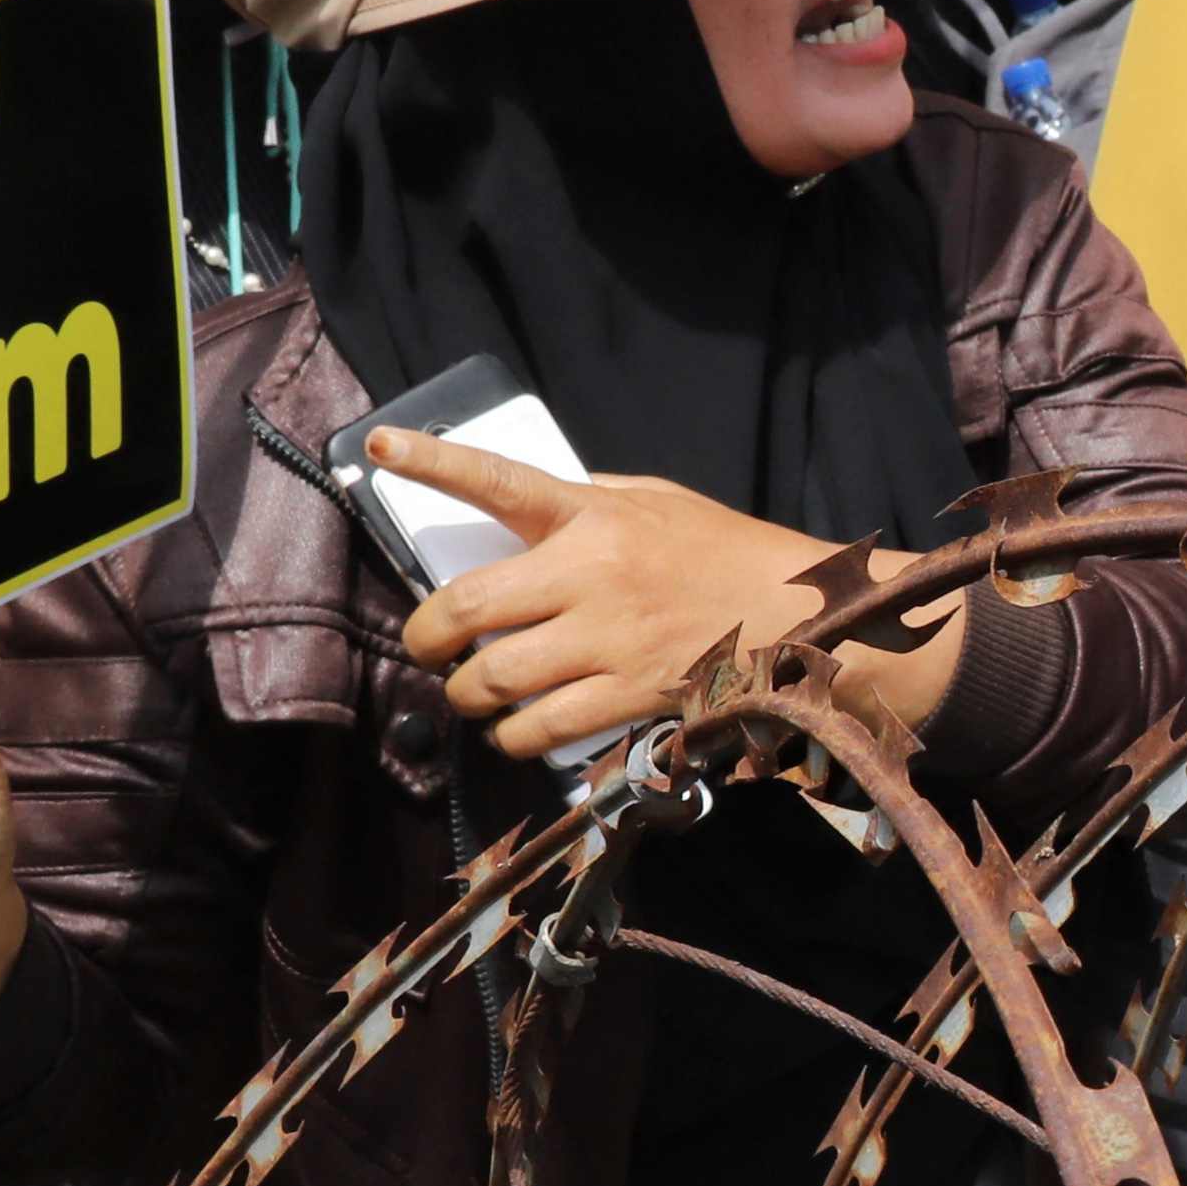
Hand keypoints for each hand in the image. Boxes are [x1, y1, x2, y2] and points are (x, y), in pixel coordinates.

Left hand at [369, 428, 964, 760]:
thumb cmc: (729, 556)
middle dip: (427, 639)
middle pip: (461, 611)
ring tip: (474, 695)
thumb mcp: (660, 504)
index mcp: (594, 515)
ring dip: (468, 696)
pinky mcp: (627, 698)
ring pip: (490, 682)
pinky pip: (538, 730)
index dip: (431, 460)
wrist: (807, 619)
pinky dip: (515, 737)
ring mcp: (605, 642)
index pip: (497, 478)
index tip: (378, 448)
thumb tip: (520, 518)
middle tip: (429, 648)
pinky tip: (521, 730)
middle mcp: (589, 574)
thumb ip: (590, 507)